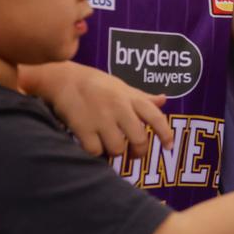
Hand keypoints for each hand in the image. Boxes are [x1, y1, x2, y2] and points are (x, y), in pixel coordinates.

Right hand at [20, 61, 173, 157]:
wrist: (64, 79)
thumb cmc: (96, 84)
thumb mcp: (122, 87)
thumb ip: (143, 97)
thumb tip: (164, 99)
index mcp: (131, 98)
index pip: (156, 116)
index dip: (165, 133)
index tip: (169, 147)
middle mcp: (120, 108)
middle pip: (139, 139)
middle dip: (139, 152)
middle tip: (133, 154)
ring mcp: (101, 118)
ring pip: (117, 149)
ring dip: (115, 152)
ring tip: (109, 146)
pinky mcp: (83, 128)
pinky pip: (95, 151)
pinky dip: (96, 153)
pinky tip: (94, 146)